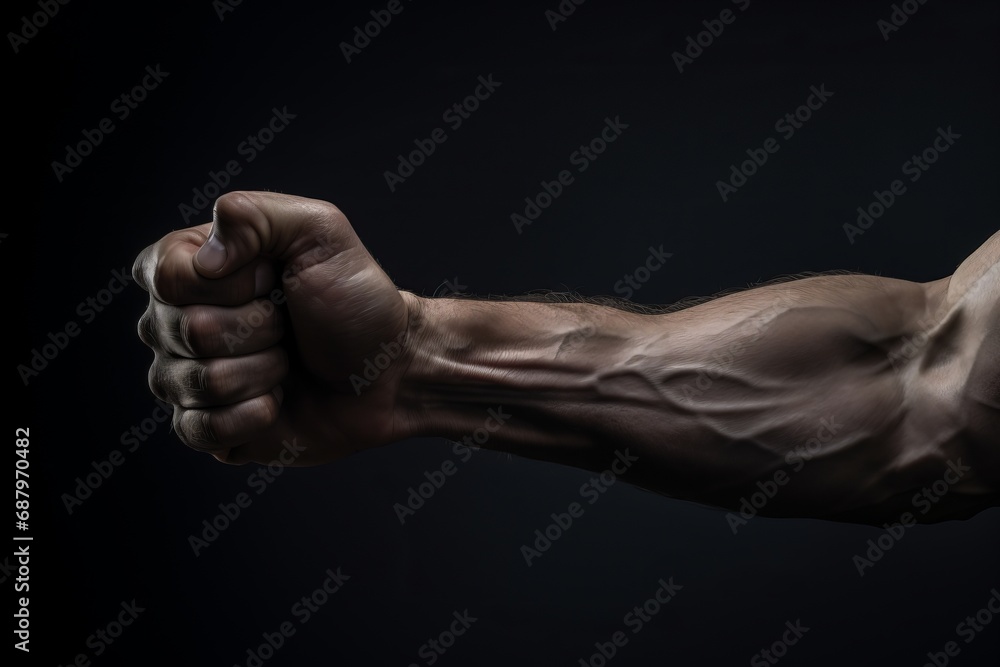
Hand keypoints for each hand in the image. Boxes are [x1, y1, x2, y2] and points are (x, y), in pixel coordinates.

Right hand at [133, 191, 418, 464]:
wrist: (389, 368)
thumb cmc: (354, 298)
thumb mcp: (319, 232)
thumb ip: (256, 214)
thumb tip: (205, 256)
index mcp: (193, 266)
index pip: (169, 278)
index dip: (233, 285)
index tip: (275, 280)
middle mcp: (177, 321)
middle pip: (185, 331)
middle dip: (257, 329)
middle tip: (289, 326)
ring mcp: (187, 377)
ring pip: (195, 382)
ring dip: (261, 372)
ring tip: (287, 362)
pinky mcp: (207, 427)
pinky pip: (198, 429)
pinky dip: (250, 417)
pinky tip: (277, 402)